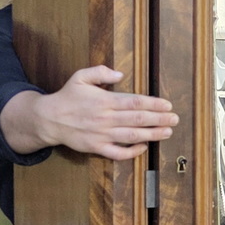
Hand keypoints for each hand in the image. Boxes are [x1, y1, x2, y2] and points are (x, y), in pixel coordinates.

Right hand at [0, 66, 178, 159]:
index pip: (134, 102)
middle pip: (137, 120)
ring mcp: (102, 135)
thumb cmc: (68, 96)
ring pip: (132, 136)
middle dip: (159, 119)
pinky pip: (118, 153)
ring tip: (167, 132)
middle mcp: (105, 118)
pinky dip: (132, 152)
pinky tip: (144, 147)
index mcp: (104, 100)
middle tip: (175, 119)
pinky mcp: (97, 148)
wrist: (49, 119)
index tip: (167, 105)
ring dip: (152, 135)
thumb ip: (100, 72)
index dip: (153, 104)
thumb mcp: (80, 76)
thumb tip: (120, 73)